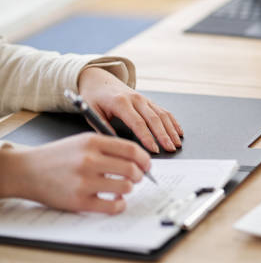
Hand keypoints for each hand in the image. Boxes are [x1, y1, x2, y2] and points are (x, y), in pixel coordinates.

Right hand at [0, 133, 150, 213]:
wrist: (27, 170)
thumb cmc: (59, 156)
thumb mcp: (83, 141)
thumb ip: (109, 147)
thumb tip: (138, 159)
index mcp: (93, 142)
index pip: (131, 149)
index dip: (144, 159)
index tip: (147, 165)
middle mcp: (89, 160)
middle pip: (132, 169)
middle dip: (140, 175)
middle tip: (137, 178)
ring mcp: (84, 181)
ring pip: (125, 187)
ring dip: (129, 189)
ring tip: (123, 188)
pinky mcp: (78, 201)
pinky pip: (112, 206)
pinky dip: (120, 205)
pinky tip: (116, 201)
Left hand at [78, 67, 182, 152]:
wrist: (99, 79)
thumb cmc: (94, 96)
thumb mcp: (92, 111)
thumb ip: (103, 127)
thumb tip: (116, 143)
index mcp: (121, 102)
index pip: (138, 122)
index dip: (147, 137)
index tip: (154, 150)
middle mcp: (136, 99)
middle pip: (154, 119)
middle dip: (164, 135)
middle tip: (170, 149)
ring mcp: (144, 99)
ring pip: (162, 114)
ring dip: (171, 130)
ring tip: (177, 143)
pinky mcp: (148, 100)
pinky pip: (164, 111)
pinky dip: (172, 121)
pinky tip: (178, 131)